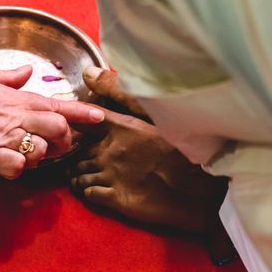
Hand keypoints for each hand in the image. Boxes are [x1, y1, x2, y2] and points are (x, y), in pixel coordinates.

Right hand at [0, 62, 104, 178]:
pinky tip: (6, 166)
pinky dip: (16, 170)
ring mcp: (2, 138)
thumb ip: (8, 78)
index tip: (101, 119)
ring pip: (42, 153)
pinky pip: (16, 169)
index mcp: (16, 98)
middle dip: (64, 142)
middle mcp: (15, 118)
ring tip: (26, 156)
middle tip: (57, 147)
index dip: (84, 114)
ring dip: (39, 159)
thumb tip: (26, 72)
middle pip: (59, 132)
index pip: (60, 106)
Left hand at [70, 67, 226, 230]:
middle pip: (76, 150)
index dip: (74, 124)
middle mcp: (111, 150)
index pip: (84, 120)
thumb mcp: (159, 119)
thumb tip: (91, 73)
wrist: (198, 190)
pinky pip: (87, 193)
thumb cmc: (183, 152)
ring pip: (77, 174)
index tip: (73, 128)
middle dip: (74, 154)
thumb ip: (127, 98)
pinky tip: (93, 189)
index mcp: (122, 128)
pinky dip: (86, 191)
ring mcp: (110, 175)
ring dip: (78, 174)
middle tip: (77, 157)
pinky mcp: (114, 198)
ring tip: (83, 174)